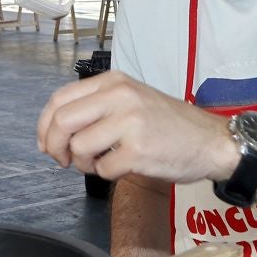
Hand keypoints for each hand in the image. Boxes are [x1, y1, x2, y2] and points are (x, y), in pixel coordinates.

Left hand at [38, 70, 238, 183]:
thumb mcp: (131, 100)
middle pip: (61, 122)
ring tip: (101, 162)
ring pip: (79, 147)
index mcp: (114, 82)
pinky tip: (123, 168)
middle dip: (54, 147)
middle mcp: (119, 97)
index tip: (47, 144)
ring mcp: (129, 123)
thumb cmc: (168, 124)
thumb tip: (53, 131)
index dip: (45, 126)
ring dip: (82, 163)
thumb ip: (95, 107)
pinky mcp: (138, 151)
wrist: (211, 141)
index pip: (59, 100)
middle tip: (63, 160)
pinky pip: (102, 169)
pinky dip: (106, 174)